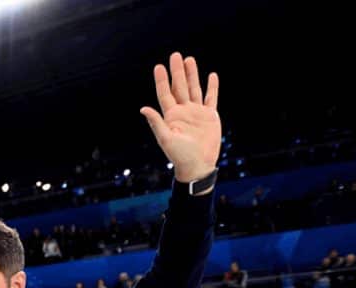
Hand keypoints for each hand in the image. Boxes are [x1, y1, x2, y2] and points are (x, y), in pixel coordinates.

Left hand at [140, 52, 220, 183]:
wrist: (197, 165)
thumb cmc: (179, 155)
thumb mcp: (166, 139)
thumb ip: (156, 123)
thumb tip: (143, 108)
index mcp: (171, 115)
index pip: (165, 94)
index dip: (162, 80)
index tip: (159, 66)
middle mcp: (183, 111)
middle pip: (180, 86)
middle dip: (178, 71)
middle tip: (175, 55)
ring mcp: (196, 112)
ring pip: (194, 88)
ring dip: (192, 74)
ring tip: (189, 59)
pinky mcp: (210, 116)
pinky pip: (211, 98)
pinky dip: (212, 87)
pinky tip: (211, 75)